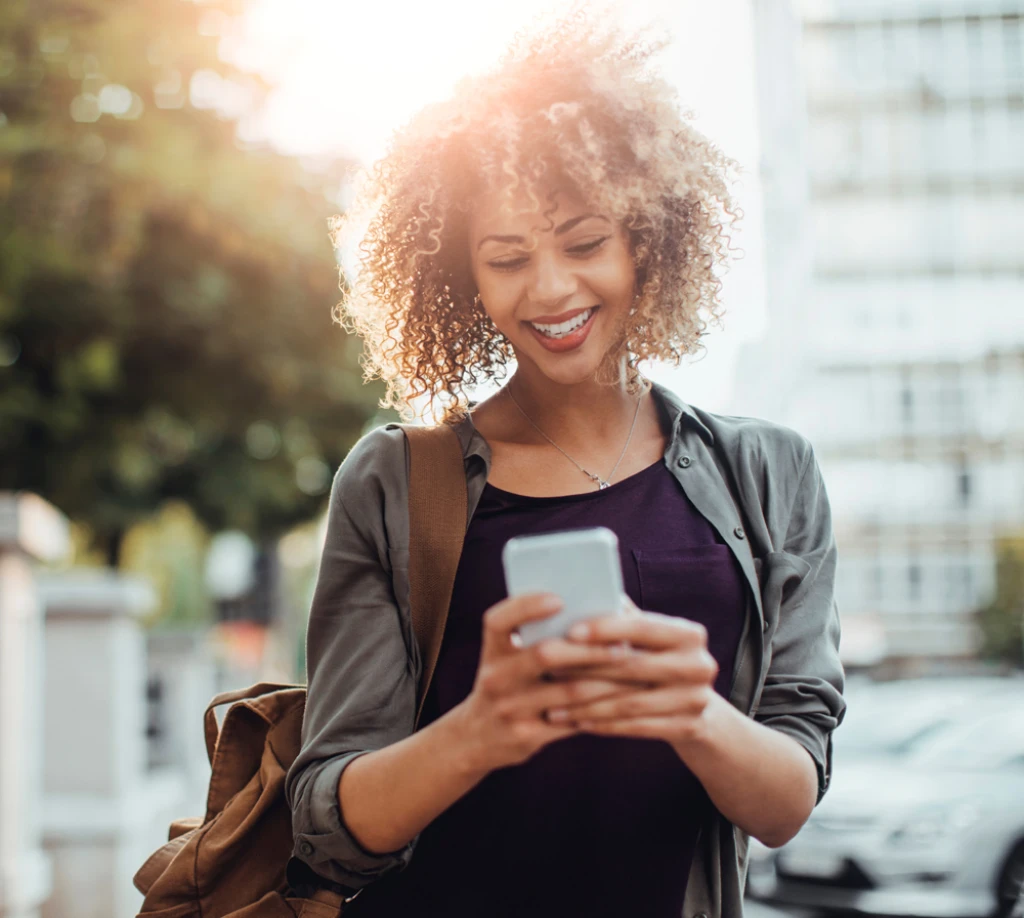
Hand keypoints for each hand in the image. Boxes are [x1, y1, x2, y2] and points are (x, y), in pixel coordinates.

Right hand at [453, 593, 640, 772]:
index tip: (559, 599)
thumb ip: (533, 636)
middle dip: (589, 648)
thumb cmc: (506, 684)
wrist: (476, 738)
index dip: (527, 607)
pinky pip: (573, 721)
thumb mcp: (505, 658)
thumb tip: (590, 610)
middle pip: (545, 654)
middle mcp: (496, 678)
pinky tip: (623, 699)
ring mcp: (510, 709)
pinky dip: (602, 708)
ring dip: (608, 680)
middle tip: (623, 644)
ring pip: (569, 691)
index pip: (500, 621)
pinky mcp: (528, 736)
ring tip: (635, 671)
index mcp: (492, 650)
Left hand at [542, 597, 719, 746]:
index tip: (570, 631)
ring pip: (629, 703)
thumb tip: (579, 593)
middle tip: (547, 669)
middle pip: (632, 667)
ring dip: (586, 704)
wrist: (700, 709)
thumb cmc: (659, 662)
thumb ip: (622, 619)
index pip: (641, 627)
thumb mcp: (650, 639)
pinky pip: (635, 727)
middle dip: (586, 668)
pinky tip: (576, 721)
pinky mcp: (688, 728)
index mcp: (689, 634)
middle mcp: (699, 665)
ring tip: (552, 704)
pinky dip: (603, 724)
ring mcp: (696, 700)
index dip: (605, 628)